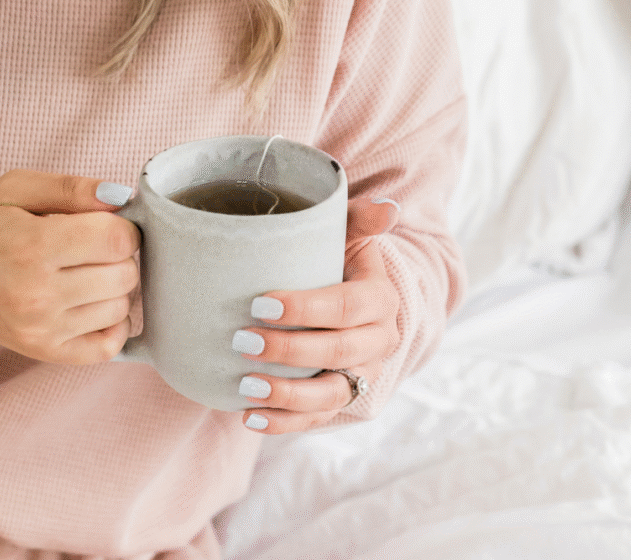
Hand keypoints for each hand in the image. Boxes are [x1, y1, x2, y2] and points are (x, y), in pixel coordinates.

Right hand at [0, 170, 140, 385]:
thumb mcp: (17, 189)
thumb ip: (71, 187)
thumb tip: (121, 198)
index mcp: (32, 245)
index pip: (117, 240)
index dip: (124, 228)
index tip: (108, 225)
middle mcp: (37, 293)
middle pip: (124, 275)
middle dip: (120, 256)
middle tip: (94, 249)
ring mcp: (43, 328)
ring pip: (121, 307)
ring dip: (114, 288)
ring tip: (86, 274)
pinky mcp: (47, 352)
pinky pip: (110, 345)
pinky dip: (114, 324)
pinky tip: (94, 304)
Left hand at [234, 196, 401, 433]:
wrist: (351, 301)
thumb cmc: (337, 260)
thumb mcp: (347, 235)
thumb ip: (358, 218)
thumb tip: (388, 208)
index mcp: (379, 298)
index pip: (346, 306)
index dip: (305, 308)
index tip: (259, 303)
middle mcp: (378, 340)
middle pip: (337, 351)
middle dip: (288, 349)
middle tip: (242, 340)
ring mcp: (361, 374)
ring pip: (330, 393)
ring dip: (286, 394)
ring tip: (245, 386)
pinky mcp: (342, 397)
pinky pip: (316, 418)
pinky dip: (284, 423)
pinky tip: (249, 417)